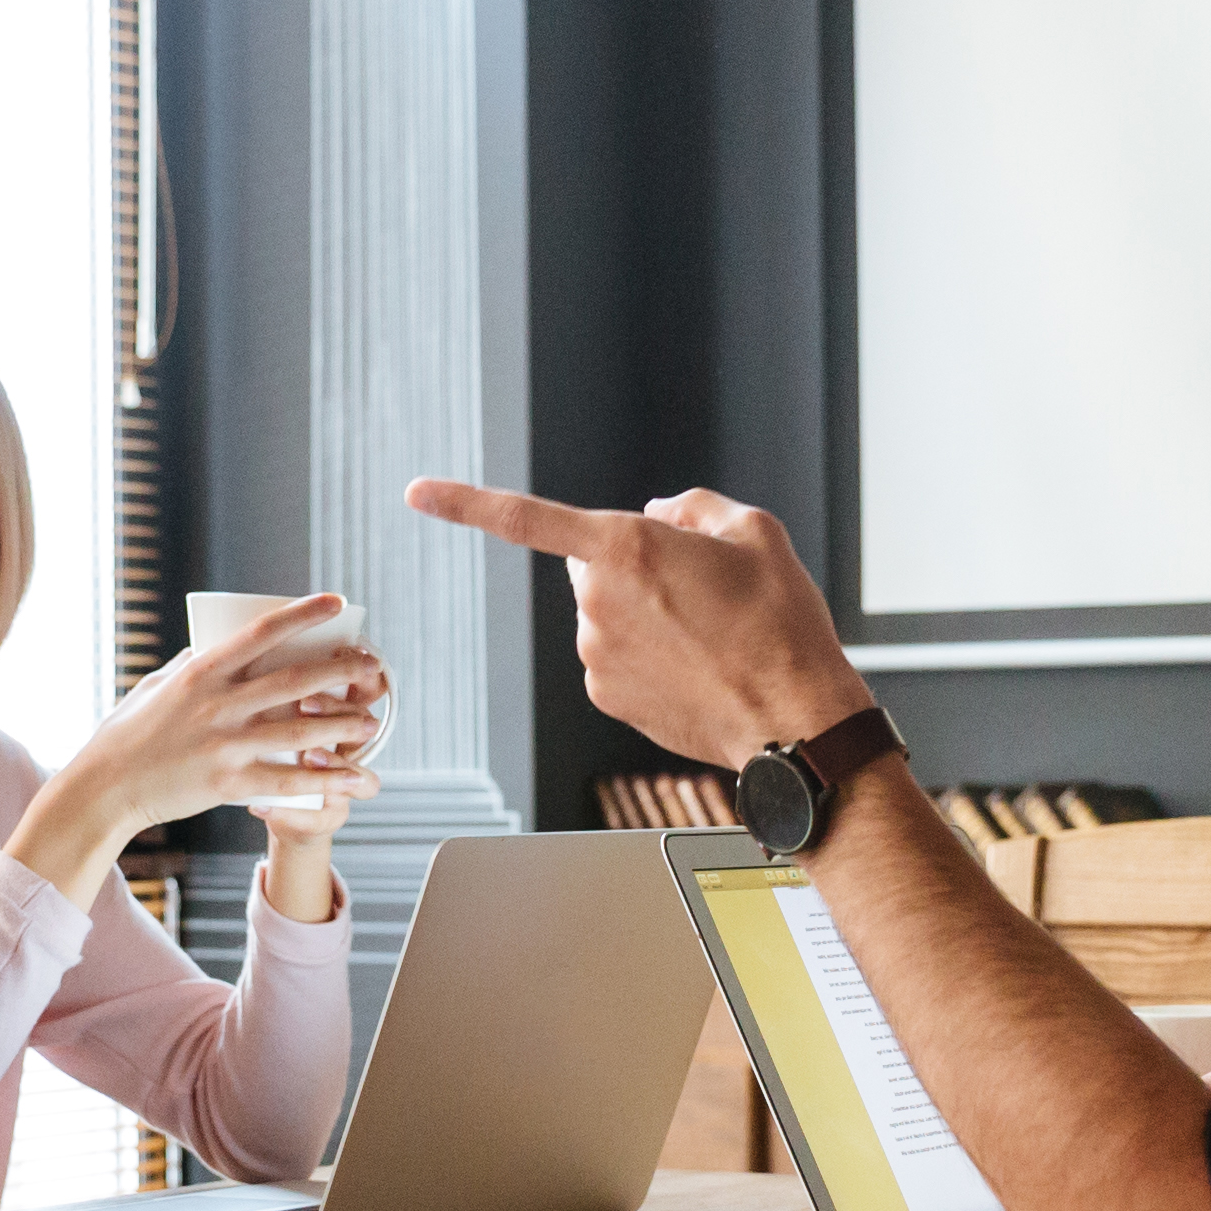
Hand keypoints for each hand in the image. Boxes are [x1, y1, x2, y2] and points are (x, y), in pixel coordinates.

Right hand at [12, 601, 385, 893]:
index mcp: (201, 672)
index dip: (302, 614)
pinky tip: (355, 779)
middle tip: (372, 668)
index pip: (260, 632)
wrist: (104, 787)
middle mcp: (216, 704)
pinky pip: (289, 781)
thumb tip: (222, 643)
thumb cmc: (128, 733)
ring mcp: (224, 745)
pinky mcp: (228, 784)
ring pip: (299, 732)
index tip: (336, 601)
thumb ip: (194, 665)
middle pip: (293, 681)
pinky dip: (326, 779)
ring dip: (343, 726)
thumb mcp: (157, 685)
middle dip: (339, 672)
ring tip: (371, 722)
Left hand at [405, 478, 867, 771]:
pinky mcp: (605, 695)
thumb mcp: (756, 533)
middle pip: (591, 566)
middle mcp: (598, 602)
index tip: (416, 492)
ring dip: (641, 615)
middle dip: (629, 568)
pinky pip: (613, 657)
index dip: (465, 501)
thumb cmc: (781, 625)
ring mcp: (595, 655)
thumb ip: (694, 507)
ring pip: (604, 614)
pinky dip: (645, 657)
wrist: (794, 718)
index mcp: (627, 548)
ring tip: (707, 636)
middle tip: (697, 589)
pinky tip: (693, 668)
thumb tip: (661, 514)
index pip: (525, 518)